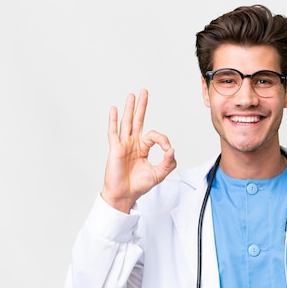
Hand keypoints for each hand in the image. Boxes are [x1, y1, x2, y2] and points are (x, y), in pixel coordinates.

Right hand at [101, 89, 176, 212]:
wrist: (125, 195)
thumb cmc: (139, 185)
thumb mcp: (159, 174)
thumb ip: (168, 163)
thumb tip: (172, 150)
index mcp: (143, 148)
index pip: (155, 136)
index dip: (164, 141)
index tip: (168, 151)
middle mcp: (133, 144)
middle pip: (138, 121)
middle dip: (142, 106)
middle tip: (144, 92)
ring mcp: (123, 145)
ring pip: (127, 122)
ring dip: (129, 109)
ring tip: (132, 95)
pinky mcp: (115, 149)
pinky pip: (113, 132)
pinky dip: (114, 120)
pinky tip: (114, 109)